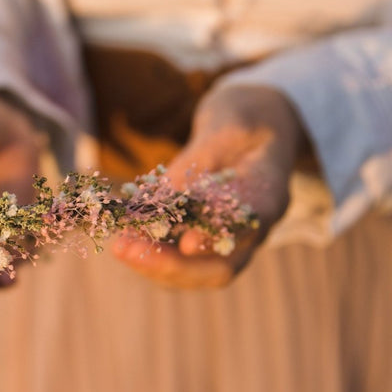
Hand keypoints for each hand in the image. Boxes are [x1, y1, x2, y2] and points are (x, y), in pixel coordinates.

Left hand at [112, 84, 306, 288]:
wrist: (251, 130)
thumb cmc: (243, 120)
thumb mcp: (229, 120)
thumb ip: (203, 155)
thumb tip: (165, 190)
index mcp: (270, 193)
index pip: (249, 225)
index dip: (217, 237)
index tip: (186, 243)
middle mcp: (253, 230)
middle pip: (221, 269)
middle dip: (173, 266)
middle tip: (131, 251)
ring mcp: (230, 241)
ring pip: (197, 272)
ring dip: (154, 264)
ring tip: (121, 247)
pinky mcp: (204, 240)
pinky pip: (179, 258)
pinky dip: (150, 252)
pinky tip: (122, 238)